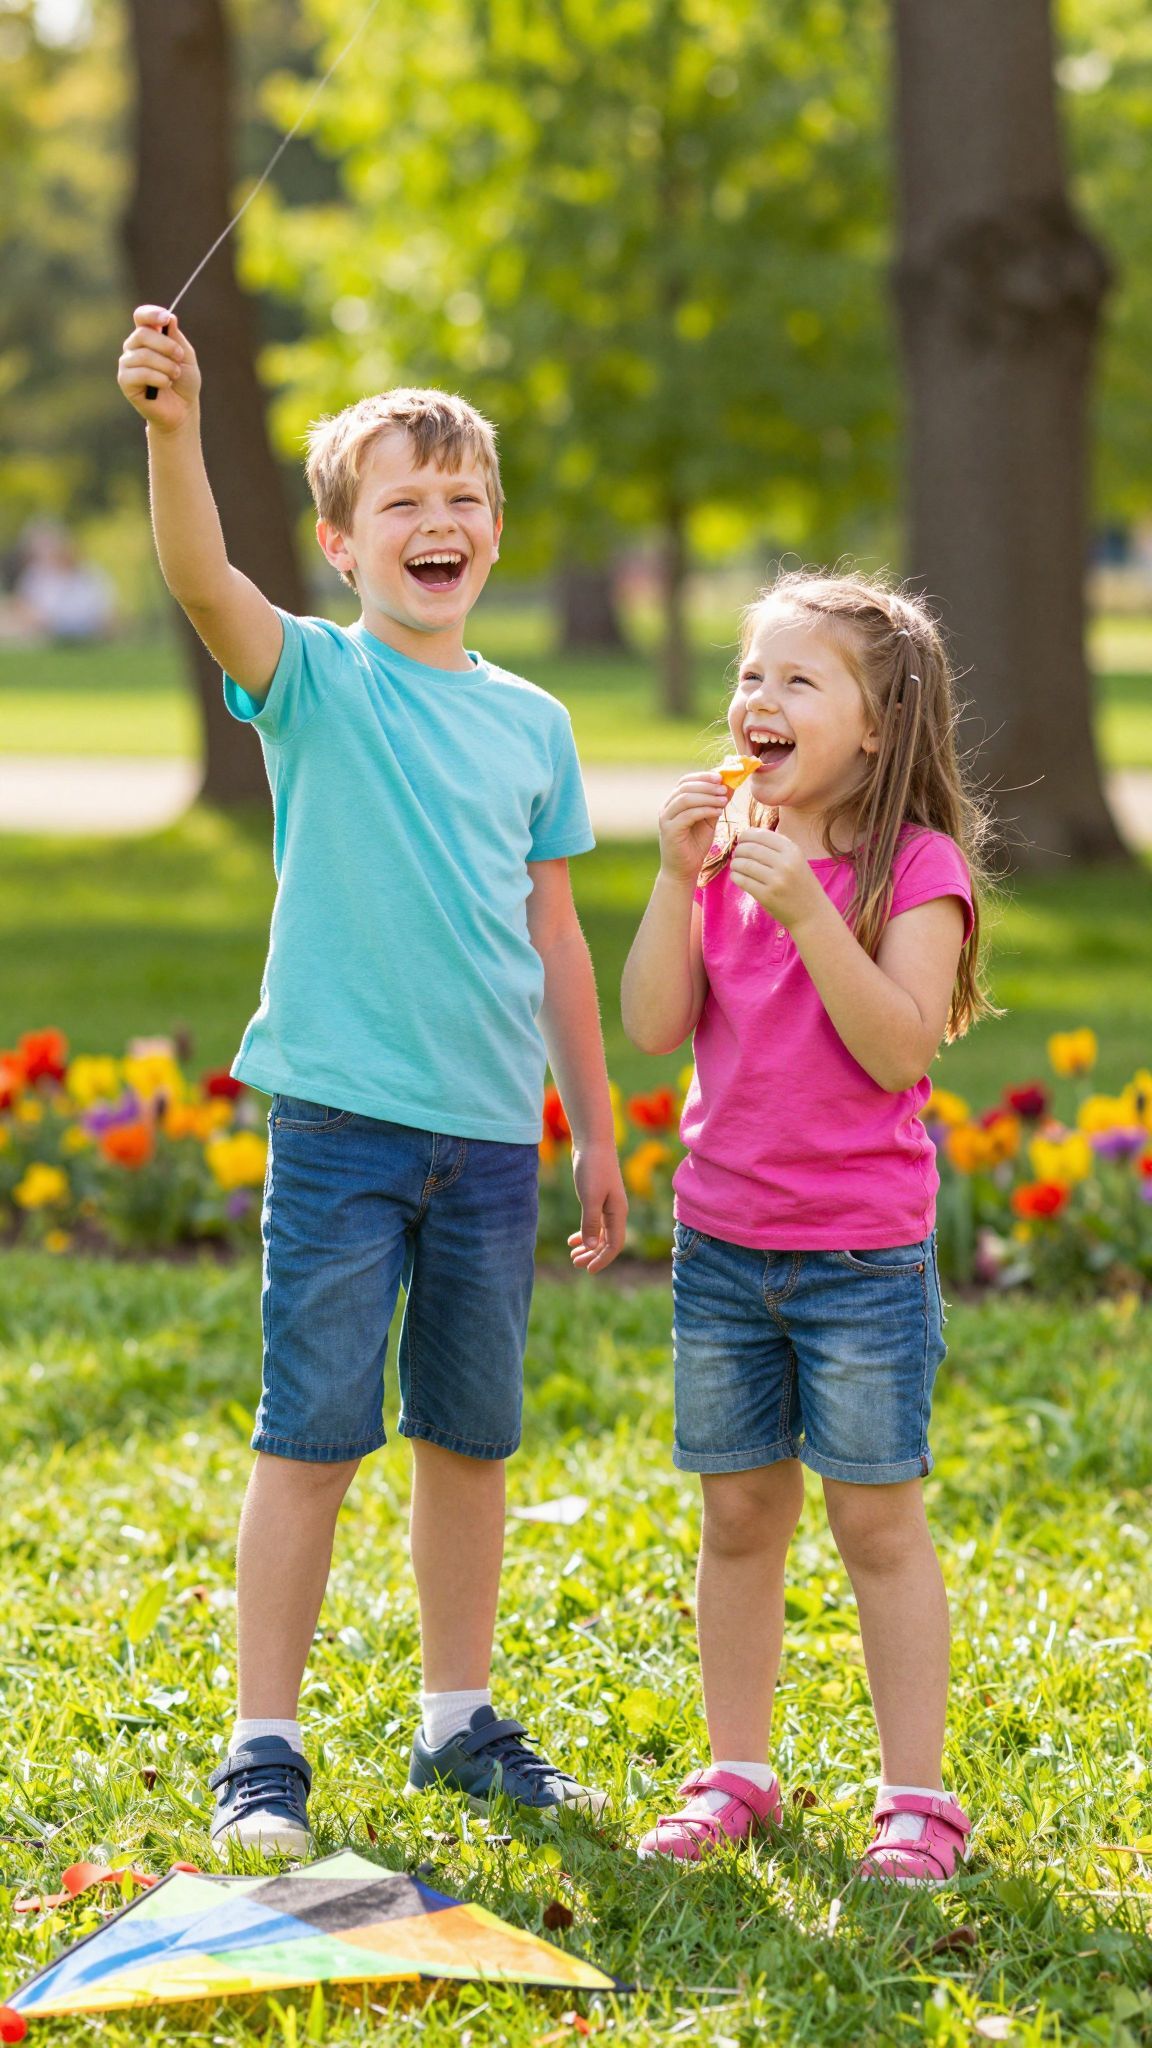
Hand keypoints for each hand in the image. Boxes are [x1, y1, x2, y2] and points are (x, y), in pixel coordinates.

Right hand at [117, 306, 200, 431]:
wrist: (182, 410)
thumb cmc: (183, 382)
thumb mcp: (185, 356)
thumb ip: (176, 337)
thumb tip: (169, 317)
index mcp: (148, 337)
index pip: (141, 317)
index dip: (151, 313)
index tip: (165, 318)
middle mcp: (133, 347)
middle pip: (142, 334)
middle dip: (166, 346)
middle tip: (179, 357)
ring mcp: (127, 364)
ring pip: (143, 355)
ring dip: (166, 366)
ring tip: (175, 375)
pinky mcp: (125, 381)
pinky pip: (140, 373)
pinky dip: (158, 378)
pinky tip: (165, 385)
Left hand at [566, 1140, 628, 1273]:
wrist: (593, 1142)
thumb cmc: (593, 1168)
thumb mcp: (590, 1197)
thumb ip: (590, 1223)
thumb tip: (590, 1248)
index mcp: (618, 1213)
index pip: (614, 1244)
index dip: (602, 1259)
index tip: (587, 1271)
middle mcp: (616, 1211)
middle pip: (607, 1242)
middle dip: (593, 1256)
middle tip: (575, 1264)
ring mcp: (608, 1205)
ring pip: (600, 1234)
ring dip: (588, 1246)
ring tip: (572, 1256)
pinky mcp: (599, 1198)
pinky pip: (595, 1223)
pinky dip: (585, 1233)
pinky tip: (572, 1240)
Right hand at [658, 772, 729, 882]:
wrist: (683, 871)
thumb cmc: (695, 845)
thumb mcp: (709, 820)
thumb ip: (716, 802)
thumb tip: (730, 785)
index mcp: (674, 802)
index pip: (685, 781)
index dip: (703, 776)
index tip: (721, 777)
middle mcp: (667, 808)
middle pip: (685, 787)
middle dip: (707, 785)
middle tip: (724, 788)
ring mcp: (666, 819)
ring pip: (685, 799)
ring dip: (707, 797)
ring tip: (724, 800)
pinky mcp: (669, 831)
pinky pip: (688, 815)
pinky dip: (704, 810)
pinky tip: (718, 811)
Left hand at [728, 827, 824, 928]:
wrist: (812, 914)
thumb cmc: (801, 885)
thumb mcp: (797, 860)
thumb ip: (778, 848)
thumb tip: (749, 835)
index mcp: (793, 851)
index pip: (762, 835)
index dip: (747, 835)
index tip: (740, 839)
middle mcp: (785, 863)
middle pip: (751, 849)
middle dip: (739, 850)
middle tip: (736, 854)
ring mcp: (776, 880)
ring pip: (745, 865)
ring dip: (735, 863)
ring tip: (735, 865)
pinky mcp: (767, 896)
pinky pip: (743, 881)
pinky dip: (736, 876)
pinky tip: (736, 876)